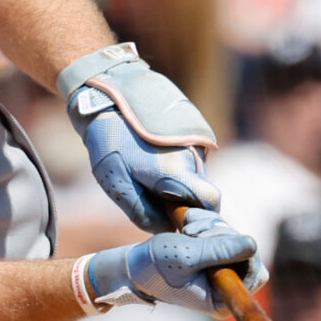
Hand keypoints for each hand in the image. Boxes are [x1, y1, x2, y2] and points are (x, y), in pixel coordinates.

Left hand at [58, 43, 220, 230]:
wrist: (110, 91)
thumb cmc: (110, 138)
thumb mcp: (116, 182)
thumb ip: (141, 211)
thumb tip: (163, 228)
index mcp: (177, 171)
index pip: (211, 202)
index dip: (199, 215)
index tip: (178, 218)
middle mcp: (193, 155)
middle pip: (200, 191)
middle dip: (181, 200)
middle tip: (151, 194)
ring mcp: (194, 139)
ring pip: (194, 174)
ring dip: (176, 181)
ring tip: (145, 170)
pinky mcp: (191, 129)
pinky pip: (189, 157)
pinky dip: (175, 164)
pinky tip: (151, 156)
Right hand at [79, 210, 260, 315]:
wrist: (136, 265)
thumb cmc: (156, 266)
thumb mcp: (185, 256)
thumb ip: (218, 251)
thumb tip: (254, 244)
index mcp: (221, 301)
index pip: (255, 272)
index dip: (238, 249)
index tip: (208, 239)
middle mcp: (226, 290)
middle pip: (248, 253)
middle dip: (222, 234)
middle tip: (191, 230)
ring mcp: (223, 274)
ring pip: (236, 239)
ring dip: (213, 226)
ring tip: (186, 228)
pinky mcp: (216, 259)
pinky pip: (226, 234)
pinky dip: (210, 225)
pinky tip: (189, 225)